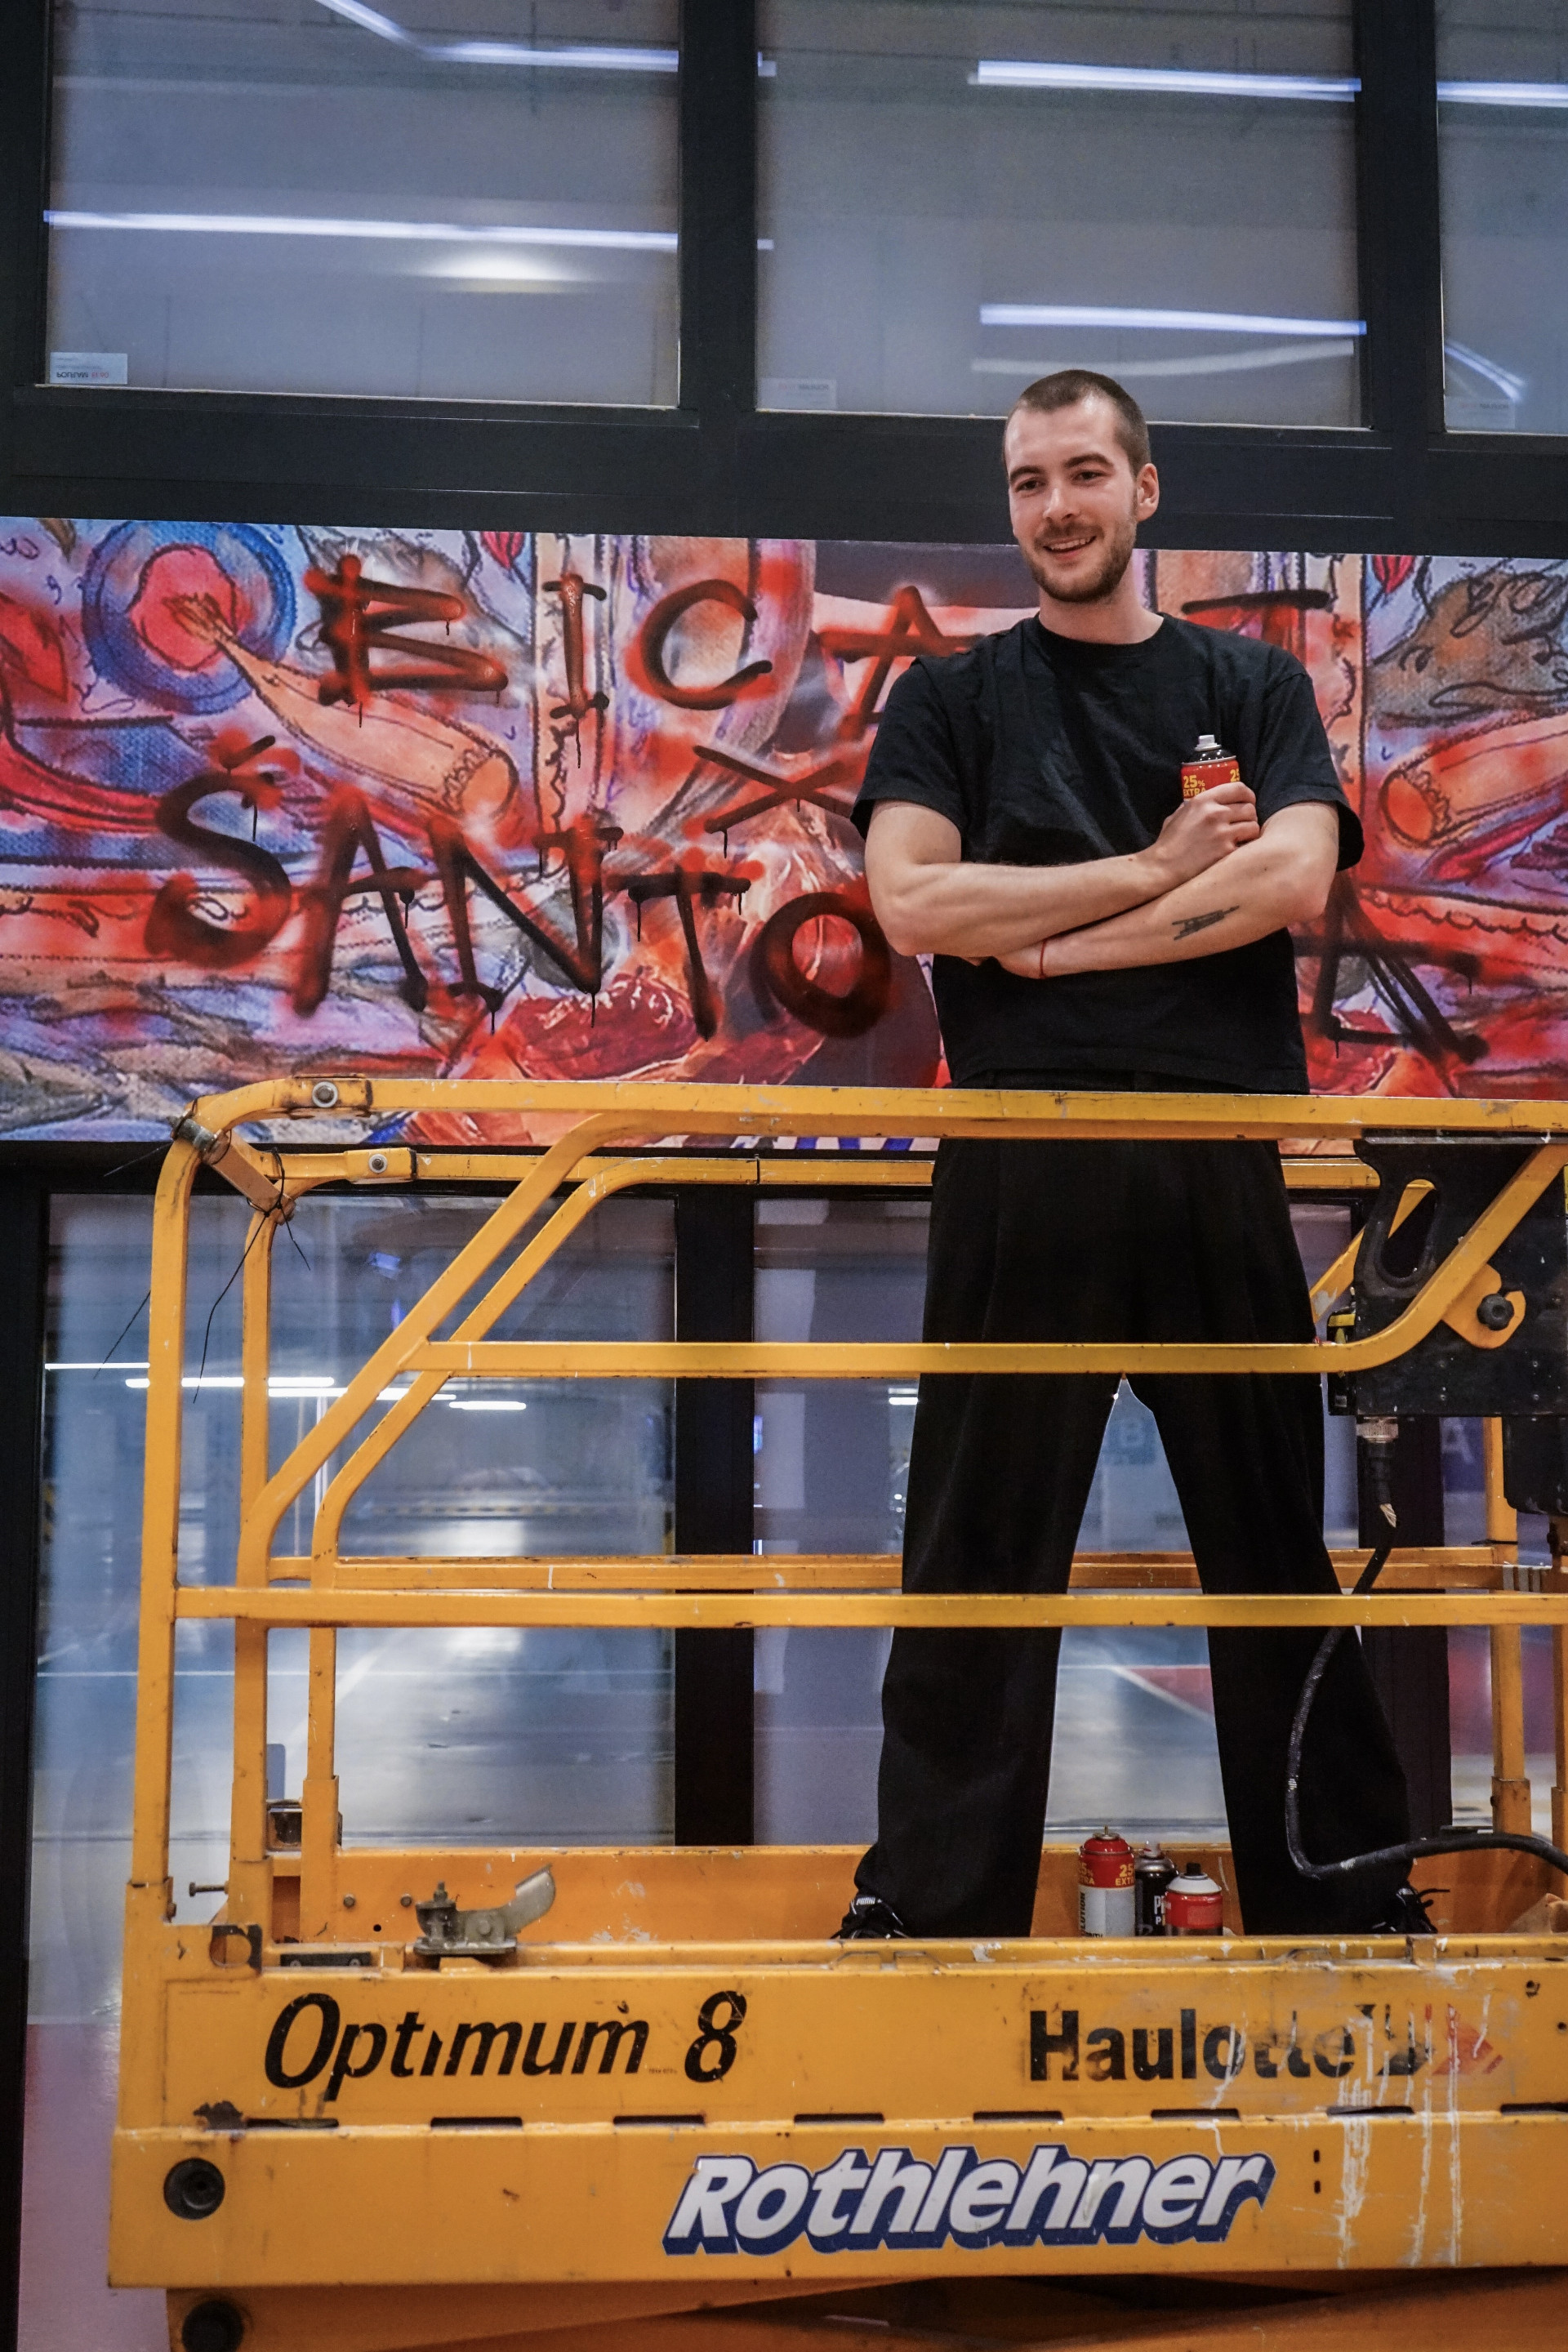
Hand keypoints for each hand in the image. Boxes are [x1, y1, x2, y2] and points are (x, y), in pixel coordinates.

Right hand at [1142, 782, 1257, 891]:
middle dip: (1249, 817)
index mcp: (1203, 800)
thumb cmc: (1168, 843)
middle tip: (1242, 825)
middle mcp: (1215, 813)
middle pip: (1249, 808)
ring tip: (1241, 839)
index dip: (1248, 796)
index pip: (1239, 788)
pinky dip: (1244, 849)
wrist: (1162, 867)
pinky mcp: (1226, 851)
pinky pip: (1247, 845)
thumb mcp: (1177, 815)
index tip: (1248, 802)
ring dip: (1250, 833)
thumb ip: (1194, 807)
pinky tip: (1234, 853)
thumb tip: (1207, 805)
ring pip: (1253, 826)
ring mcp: (1222, 832)